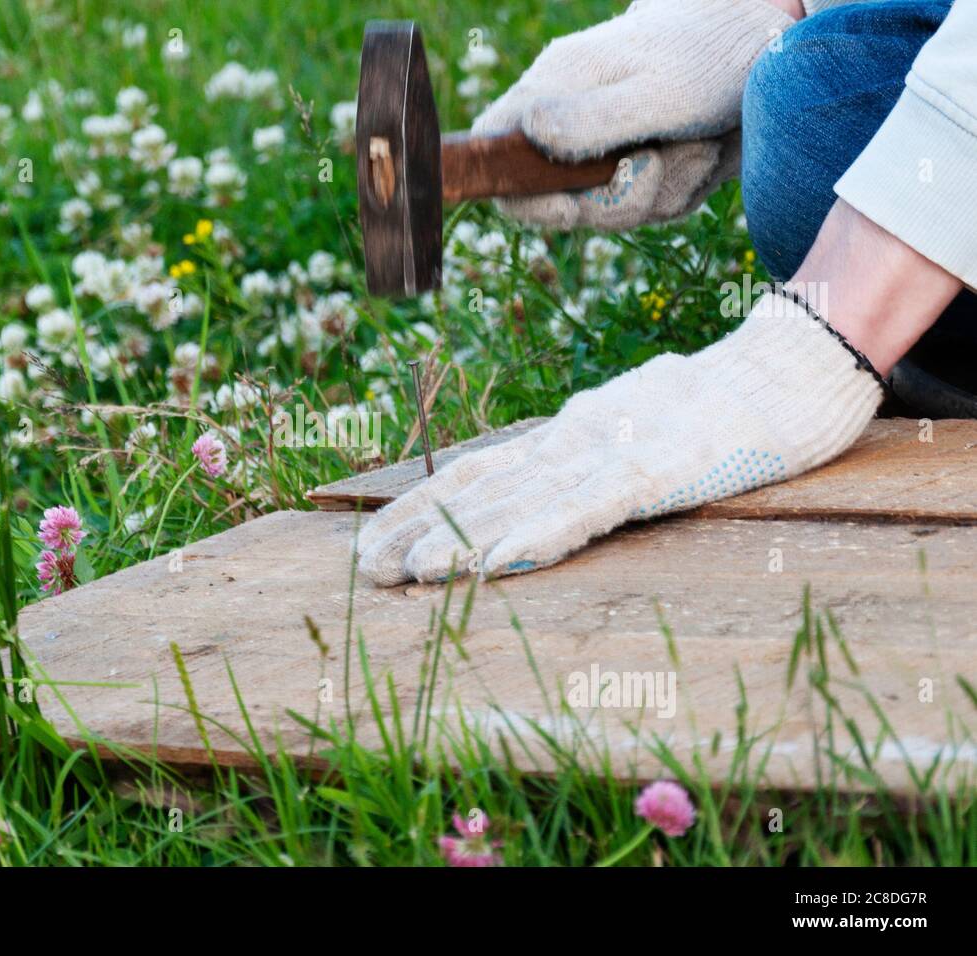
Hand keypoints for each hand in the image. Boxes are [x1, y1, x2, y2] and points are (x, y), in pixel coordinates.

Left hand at [356, 292, 881, 585]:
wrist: (795, 365)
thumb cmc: (717, 408)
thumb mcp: (635, 431)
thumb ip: (588, 457)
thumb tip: (534, 489)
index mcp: (569, 434)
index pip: (478, 473)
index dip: (421, 509)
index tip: (372, 542)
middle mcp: (577, 437)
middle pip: (484, 486)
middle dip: (419, 528)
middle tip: (363, 570)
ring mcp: (617, 450)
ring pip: (522, 498)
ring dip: (460, 538)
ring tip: (406, 573)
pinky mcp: (662, 467)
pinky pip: (588, 506)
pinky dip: (536, 534)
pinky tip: (494, 560)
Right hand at [472, 0, 791, 229]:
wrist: (776, 46)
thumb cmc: (716, 56)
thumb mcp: (658, 93)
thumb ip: (591, 120)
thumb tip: (526, 133)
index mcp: (556, 88)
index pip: (493, 147)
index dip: (512, 192)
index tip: (566, 206)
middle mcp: (573, 120)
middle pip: (559, 201)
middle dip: (619, 199)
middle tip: (662, 161)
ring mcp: (606, 146)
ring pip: (611, 209)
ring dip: (665, 190)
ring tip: (698, 145)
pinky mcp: (641, 163)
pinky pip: (648, 206)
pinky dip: (684, 189)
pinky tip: (705, 153)